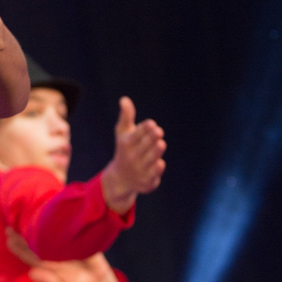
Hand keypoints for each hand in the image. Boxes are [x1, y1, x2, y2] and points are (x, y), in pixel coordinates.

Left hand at [5, 229, 118, 281]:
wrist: (99, 279)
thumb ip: (48, 281)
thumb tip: (31, 273)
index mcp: (45, 264)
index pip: (28, 255)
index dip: (18, 249)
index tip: (9, 241)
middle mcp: (49, 253)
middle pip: (31, 243)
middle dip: (20, 236)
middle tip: (9, 228)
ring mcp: (58, 245)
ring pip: (41, 235)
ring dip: (30, 228)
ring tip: (19, 220)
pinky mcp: (70, 239)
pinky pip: (57, 230)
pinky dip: (48, 223)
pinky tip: (40, 215)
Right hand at [100, 97, 165, 213]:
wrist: (120, 178)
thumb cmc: (125, 150)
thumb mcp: (123, 133)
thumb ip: (126, 116)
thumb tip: (124, 99)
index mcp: (126, 144)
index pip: (136, 135)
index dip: (144, 129)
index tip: (152, 124)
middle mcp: (131, 157)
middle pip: (144, 146)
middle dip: (151, 139)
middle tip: (158, 132)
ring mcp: (138, 170)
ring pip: (149, 159)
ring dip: (155, 152)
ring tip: (160, 144)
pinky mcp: (146, 181)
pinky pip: (153, 174)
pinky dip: (156, 169)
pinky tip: (160, 163)